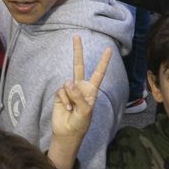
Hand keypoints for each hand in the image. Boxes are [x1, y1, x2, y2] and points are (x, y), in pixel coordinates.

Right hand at [49, 37, 112, 166]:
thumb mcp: (85, 111)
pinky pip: (61, 91)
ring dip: (70, 96)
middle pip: (78, 65)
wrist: (67, 133)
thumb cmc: (81, 123)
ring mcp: (69, 90)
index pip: (98, 73)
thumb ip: (78, 96)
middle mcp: (80, 87)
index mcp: (91, 90)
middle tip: (76, 36)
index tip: (108, 49)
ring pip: (68, 83)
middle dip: (77, 51)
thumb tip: (68, 82)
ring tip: (72, 108)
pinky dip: (64, 100)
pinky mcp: (60, 94)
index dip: (103, 61)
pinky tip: (66, 108)